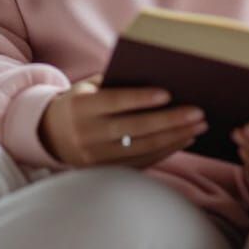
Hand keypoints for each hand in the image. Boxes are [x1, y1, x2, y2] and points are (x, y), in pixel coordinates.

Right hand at [38, 74, 207, 168]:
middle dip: (170, 120)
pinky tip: (184, 139)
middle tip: (199, 112)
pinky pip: (142, 162)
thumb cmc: (80, 102)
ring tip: (199, 126)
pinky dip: (166, 151)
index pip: (114, 102)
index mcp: (81, 108)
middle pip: (134, 129)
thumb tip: (157, 75)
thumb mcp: (88, 88)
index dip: (140, 98)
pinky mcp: (106, 172)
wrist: (50, 135)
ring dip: (174, 138)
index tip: (168, 93)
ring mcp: (96, 158)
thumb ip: (115, 82)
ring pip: (142, 148)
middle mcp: (86, 135)